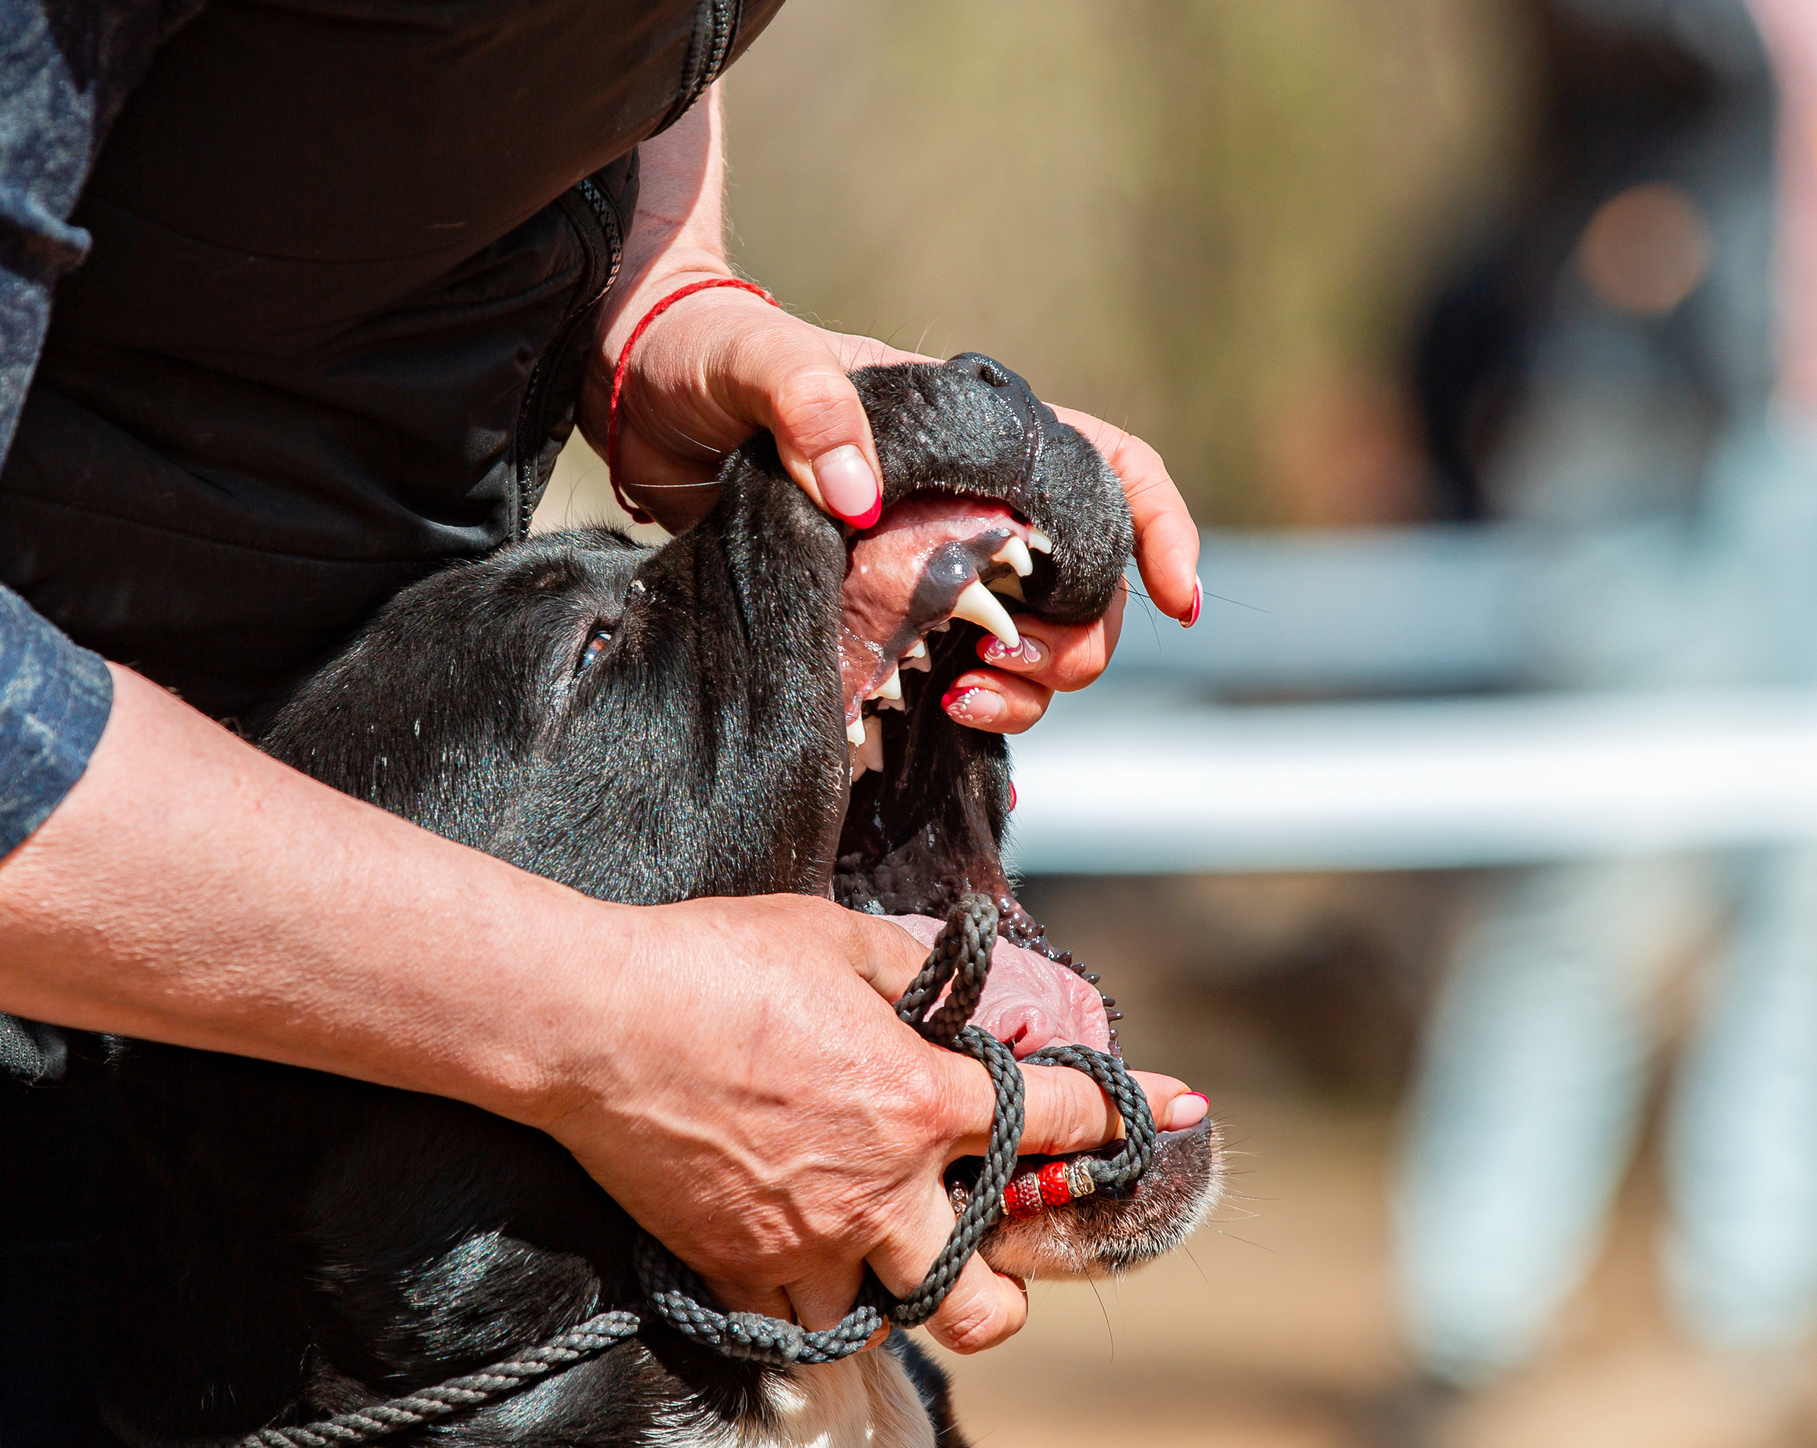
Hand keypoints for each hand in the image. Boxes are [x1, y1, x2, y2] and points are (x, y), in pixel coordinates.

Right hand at [538, 893, 1208, 1353]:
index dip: (1132, 1115)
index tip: (1183, 1111)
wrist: (593, 1021)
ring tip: (883, 1251)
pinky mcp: (735, 1266)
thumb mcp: (831, 936)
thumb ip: (909, 971)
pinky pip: (794, 1320)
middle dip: (1002, 1284)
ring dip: (901, 1294)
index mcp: (919, 1100)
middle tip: (980, 1238)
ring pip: (891, 1326)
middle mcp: (880, 1190)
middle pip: (985, 1304)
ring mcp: (806, 1242)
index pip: (1059, 1121)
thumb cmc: (715, 961)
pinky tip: (800, 1256)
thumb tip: (948, 982)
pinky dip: (807, 1299)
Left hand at [589, 88, 1200, 739]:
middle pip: (1087, 582)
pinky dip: (973, 706)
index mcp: (976, 432)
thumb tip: (857, 493)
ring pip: (1035, 638)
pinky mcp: (884, 613)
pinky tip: (939, 719)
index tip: (1177, 600)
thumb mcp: (751, 363)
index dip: (1159, 530)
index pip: (1109, 468)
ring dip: (1028, 685)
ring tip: (960, 696)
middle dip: (1077, 638)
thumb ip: (804, 403)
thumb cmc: (706, 358)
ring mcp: (932, 561)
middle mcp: (972, 500)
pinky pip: (962, 670)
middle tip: (1000, 663)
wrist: (639, 403)